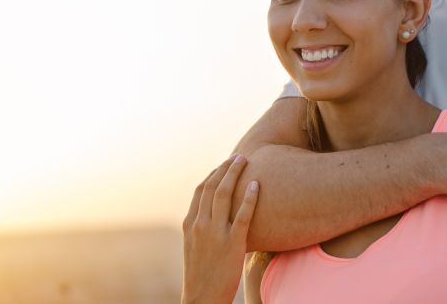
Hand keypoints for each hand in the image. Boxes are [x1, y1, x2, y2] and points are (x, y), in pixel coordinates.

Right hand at [182, 155, 259, 303]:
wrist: (201, 298)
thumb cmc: (201, 276)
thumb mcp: (193, 248)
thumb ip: (200, 230)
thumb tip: (212, 216)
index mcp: (189, 224)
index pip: (200, 190)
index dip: (213, 175)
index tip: (223, 166)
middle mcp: (199, 224)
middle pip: (211, 186)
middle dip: (225, 168)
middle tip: (239, 157)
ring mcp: (215, 233)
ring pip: (224, 194)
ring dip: (235, 173)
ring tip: (246, 161)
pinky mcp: (232, 243)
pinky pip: (243, 214)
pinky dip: (250, 197)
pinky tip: (257, 185)